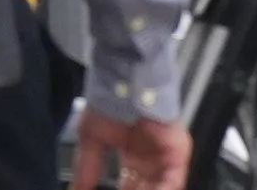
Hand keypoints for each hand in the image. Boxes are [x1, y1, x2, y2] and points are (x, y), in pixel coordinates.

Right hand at [72, 111, 191, 189]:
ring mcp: (165, 155)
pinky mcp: (177, 151)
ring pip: (159, 186)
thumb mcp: (91, 137)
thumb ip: (87, 166)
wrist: (123, 78)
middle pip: (144, 187)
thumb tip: (78, 188)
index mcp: (133, 154)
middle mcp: (151, 157)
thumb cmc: (109, 99)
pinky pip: (172, 181)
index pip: (129, 184)